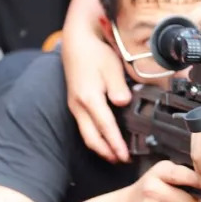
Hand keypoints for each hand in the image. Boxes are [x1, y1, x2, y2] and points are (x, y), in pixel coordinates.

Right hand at [63, 34, 131, 161]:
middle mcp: (79, 106)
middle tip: (122, 160)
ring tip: (115, 154)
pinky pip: (84, 126)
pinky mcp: (75, 102)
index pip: (105, 129)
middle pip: (92, 139)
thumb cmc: (95, 52)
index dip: (116, 145)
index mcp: (89, 99)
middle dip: (107, 153)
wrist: (77, 41)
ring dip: (100, 147)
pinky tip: (104, 137)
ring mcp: (75, 105)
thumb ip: (119, 88)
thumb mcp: (112, 68)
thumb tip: (123, 104)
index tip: (126, 156)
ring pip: (86, 134)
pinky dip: (95, 137)